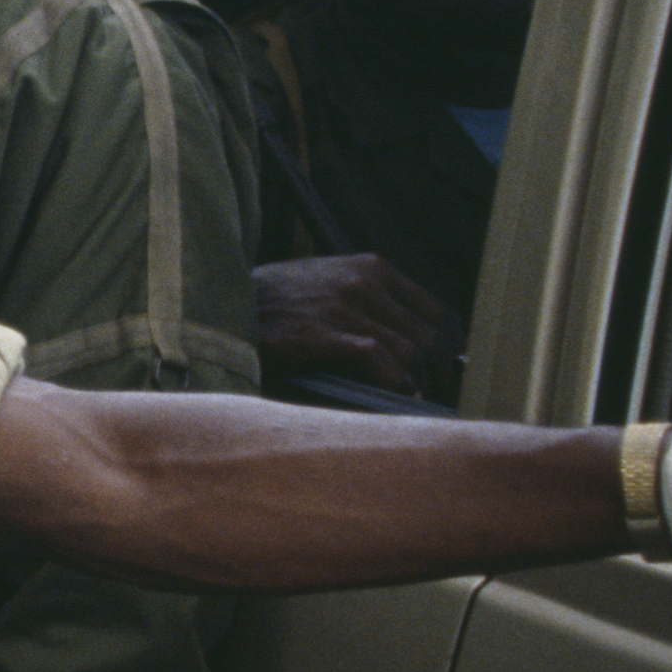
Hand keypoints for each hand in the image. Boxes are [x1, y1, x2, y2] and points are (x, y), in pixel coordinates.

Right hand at [251, 252, 454, 396]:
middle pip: (431, 335)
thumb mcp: (328, 285)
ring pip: (412, 352)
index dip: (451, 349)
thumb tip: (410, 346)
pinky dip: (394, 385)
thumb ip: (369, 304)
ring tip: (410, 404)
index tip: (447, 374)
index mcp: (372, 268)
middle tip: (436, 399)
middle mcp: (366, 282)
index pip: (438, 311)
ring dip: (418, 385)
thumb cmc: (273, 304)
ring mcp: (347, 306)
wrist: (220, 304)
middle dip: (440, 374)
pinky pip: (383, 363)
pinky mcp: (327, 332)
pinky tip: (390, 398)